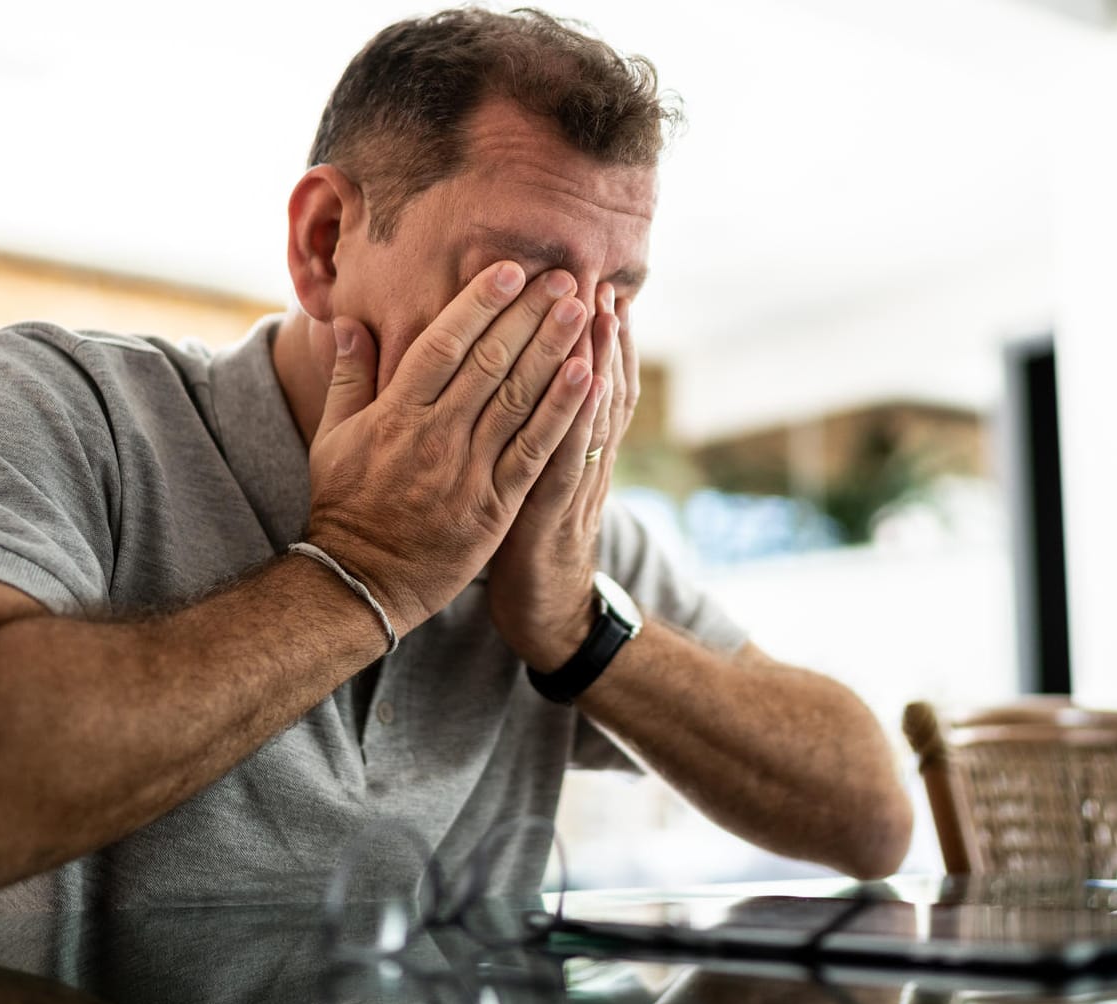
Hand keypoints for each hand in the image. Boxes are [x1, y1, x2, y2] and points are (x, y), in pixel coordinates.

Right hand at [305, 262, 594, 637]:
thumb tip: (349, 322)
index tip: (510, 270)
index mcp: (395, 414)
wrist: (362, 581)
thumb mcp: (333, 437)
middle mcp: (434, 436)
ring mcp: (467, 472)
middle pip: (489, 363)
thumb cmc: (345, 505)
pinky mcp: (494, 506)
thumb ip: (348, 377)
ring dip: (552, 351)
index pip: (443, 345)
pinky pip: (534, 452)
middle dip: (528, 316)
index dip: (479, 304)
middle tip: (562, 277)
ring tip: (580, 311)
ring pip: (517, 400)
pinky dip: (562, 414)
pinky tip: (587, 378)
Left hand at [489, 283, 637, 669]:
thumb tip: (514, 383)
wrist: (545, 611)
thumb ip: (524, 431)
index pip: (587, 382)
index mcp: (569, 447)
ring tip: (600, 308)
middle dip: (600, 332)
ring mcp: (572, 484)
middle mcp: (581, 459)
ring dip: (598, 358)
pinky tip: (587, 378)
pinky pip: (569, 456)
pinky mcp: (552, 511)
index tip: (594, 286)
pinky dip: (579, 415)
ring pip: (591, 412)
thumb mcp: (526, 479)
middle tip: (602, 278)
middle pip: (597, 386)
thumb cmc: (524, 540)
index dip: (594, 338)